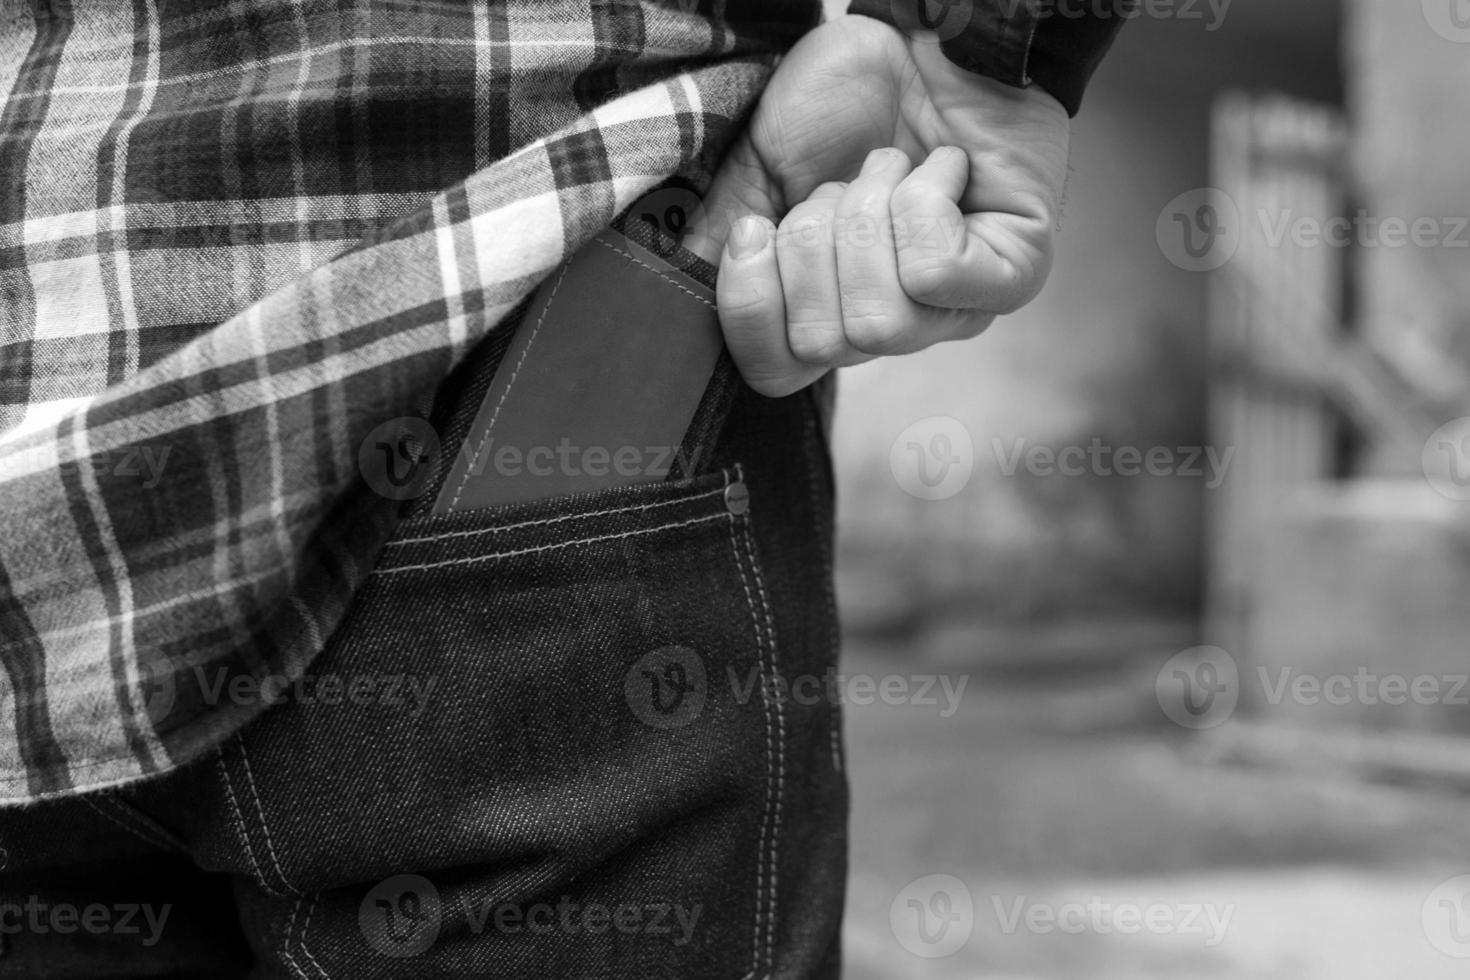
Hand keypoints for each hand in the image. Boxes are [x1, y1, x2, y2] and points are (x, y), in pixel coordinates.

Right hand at [689, 14, 1070, 396]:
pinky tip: (942, 168)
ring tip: (890, 169)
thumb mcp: (758, 176)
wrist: (919, 36)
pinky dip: (922, 201)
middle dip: (814, 243)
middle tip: (840, 185)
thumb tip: (688, 297)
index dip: (751, 309)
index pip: (776, 374)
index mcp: (829, 312)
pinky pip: (935, 273)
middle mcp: (894, 328)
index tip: (754, 230)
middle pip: (826, 343)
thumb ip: (723, 247)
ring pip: (880, 321)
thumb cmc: (843, 107)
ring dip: (866, 218)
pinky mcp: (1016, 274)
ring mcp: (958, 310)